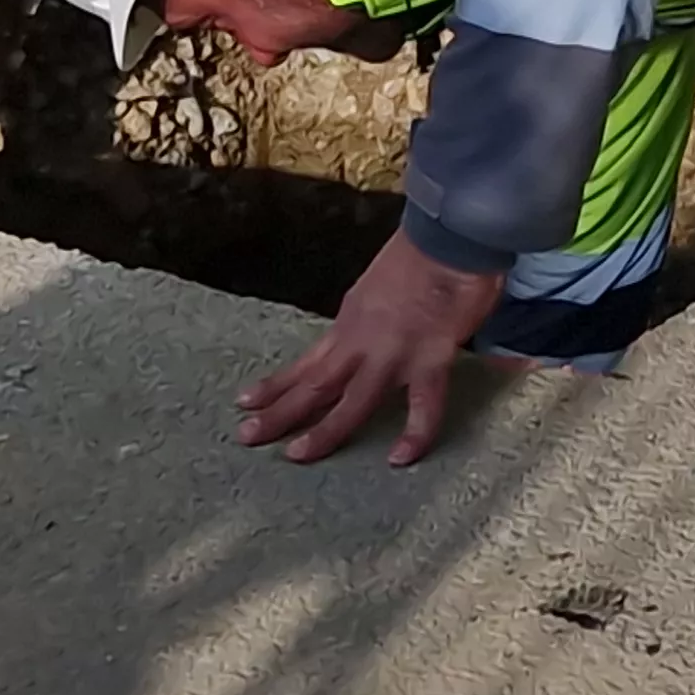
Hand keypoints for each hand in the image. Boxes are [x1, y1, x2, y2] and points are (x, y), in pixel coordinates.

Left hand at [236, 229, 504, 465]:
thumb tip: (369, 333)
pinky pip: (423, 405)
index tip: (245, 402)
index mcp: (350, 322)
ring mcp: (393, 354)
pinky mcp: (430, 359)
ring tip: (296, 455)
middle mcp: (361, 341)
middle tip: (247, 436)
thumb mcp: (376, 286)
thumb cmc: (421, 252)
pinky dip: (414, 433)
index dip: (277, 385)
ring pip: (351, 401)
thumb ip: (370, 316)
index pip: (307, 363)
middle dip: (279, 413)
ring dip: (323, 430)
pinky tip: (401, 459)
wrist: (449, 236)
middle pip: (314, 385)